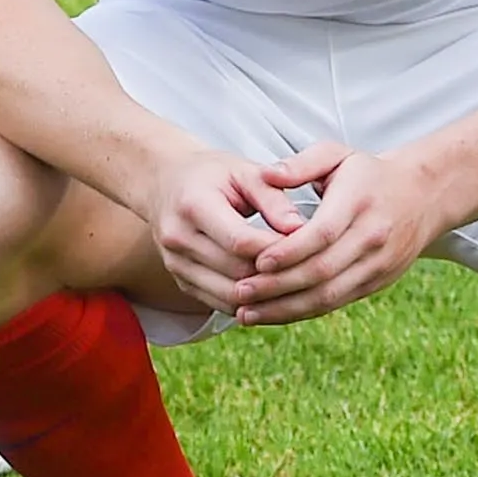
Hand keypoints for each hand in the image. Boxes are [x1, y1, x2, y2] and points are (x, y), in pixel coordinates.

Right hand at [142, 142, 304, 311]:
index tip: (311, 247)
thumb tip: (303, 230)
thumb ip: (273, 199)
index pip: (240, 241)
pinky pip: (222, 304)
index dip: (279, 251)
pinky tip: (275, 292)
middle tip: (312, 270)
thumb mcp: (244, 172)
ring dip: (268, 296)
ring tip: (298, 284)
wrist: (164, 182)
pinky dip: (252, 304)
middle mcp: (177, 238)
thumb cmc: (213, 175)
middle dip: (279, 276)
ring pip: (231, 296)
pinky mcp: (180, 281)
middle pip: (237, 273)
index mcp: (193, 205)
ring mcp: (175, 263)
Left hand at [227, 139, 443, 325]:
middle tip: (239, 293)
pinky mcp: (377, 282)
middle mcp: (372, 239)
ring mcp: (377, 265)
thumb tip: (267, 173)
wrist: (423, 196)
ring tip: (246, 314)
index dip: (289, 251)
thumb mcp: (337, 154)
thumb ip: (301, 163)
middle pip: (323, 271)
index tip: (256, 261)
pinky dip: (304, 311)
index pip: (323, 234)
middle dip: (278, 286)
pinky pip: (338, 302)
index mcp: (359, 204)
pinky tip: (273, 315)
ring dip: (286, 308)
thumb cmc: (367, 173)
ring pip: (330, 295)